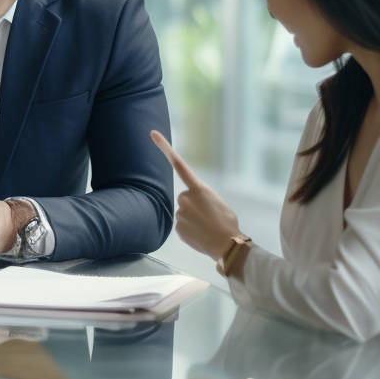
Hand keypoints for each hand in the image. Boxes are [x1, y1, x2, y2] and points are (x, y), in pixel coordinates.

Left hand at [150, 130, 242, 260]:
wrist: (226, 245)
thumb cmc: (227, 223)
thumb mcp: (218, 203)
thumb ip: (203, 199)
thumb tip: (194, 208)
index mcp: (199, 188)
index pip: (179, 164)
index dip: (164, 148)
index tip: (152, 134)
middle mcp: (185, 198)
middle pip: (185, 198)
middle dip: (194, 205)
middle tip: (208, 215)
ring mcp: (179, 213)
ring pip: (184, 213)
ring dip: (193, 218)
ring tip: (207, 226)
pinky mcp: (177, 228)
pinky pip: (183, 226)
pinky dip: (190, 230)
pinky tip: (201, 234)